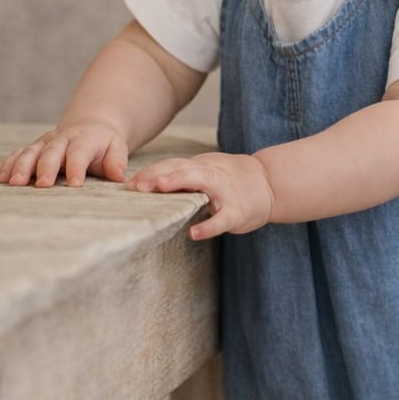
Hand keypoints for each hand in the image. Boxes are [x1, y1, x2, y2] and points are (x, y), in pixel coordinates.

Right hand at [0, 124, 128, 186]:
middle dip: (45, 167)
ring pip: (31, 152)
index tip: (74, 184)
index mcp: (84, 139)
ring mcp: (45, 143)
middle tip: (42, 185)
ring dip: (22, 167)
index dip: (76, 167)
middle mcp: (61, 139)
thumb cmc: (105, 145)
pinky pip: (19, 154)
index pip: (79, 153)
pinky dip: (10, 164)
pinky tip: (2, 178)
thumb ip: (117, 161)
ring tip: (15, 183)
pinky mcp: (34, 148)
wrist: (89, 126)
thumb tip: (118, 175)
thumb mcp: (117, 148)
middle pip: (51, 152)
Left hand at [125, 151, 273, 239]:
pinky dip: (209, 226)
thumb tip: (146, 185)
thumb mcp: (207, 172)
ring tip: (160, 188)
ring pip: (202, 182)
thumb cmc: (231, 180)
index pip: (173, 165)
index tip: (129, 184)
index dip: (152, 172)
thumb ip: (182, 177)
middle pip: (183, 169)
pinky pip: (221, 219)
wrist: (269, 184)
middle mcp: (211, 174)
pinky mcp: (236, 211)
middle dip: (159, 175)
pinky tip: (194, 234)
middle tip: (136, 185)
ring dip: (180, 183)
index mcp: (201, 166)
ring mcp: (224, 192)